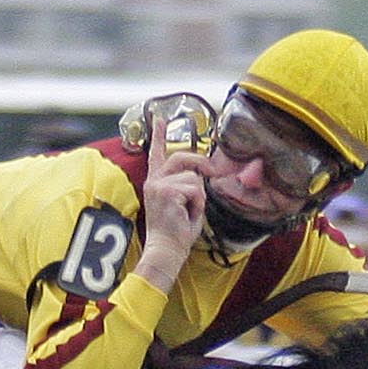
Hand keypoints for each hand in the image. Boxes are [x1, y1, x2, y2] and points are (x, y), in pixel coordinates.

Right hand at [136, 130, 205, 290]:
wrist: (166, 250)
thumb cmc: (176, 232)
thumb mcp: (183, 203)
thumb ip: (188, 185)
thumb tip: (204, 173)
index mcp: (156, 182)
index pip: (157, 153)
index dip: (159, 135)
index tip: (159, 119)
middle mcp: (154, 181)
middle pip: (182, 156)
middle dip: (200, 163)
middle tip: (213, 172)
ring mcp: (159, 185)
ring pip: (193, 177)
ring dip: (198, 196)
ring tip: (189, 212)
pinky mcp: (167, 191)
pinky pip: (195, 189)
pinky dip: (197, 203)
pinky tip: (187, 215)